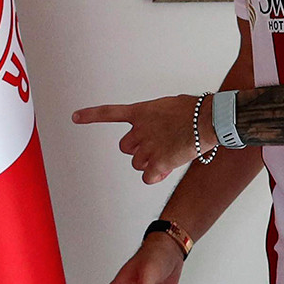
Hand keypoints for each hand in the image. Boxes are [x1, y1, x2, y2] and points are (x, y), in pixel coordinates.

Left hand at [74, 94, 207, 183]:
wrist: (208, 119)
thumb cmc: (196, 111)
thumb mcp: (171, 106)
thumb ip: (158, 118)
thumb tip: (161, 130)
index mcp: (142, 112)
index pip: (110, 113)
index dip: (91, 115)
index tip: (76, 116)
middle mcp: (140, 130)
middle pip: (126, 148)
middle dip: (139, 149)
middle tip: (158, 146)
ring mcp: (148, 147)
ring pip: (138, 163)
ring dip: (150, 163)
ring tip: (169, 153)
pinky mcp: (158, 163)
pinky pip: (148, 177)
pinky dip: (157, 176)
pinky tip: (168, 169)